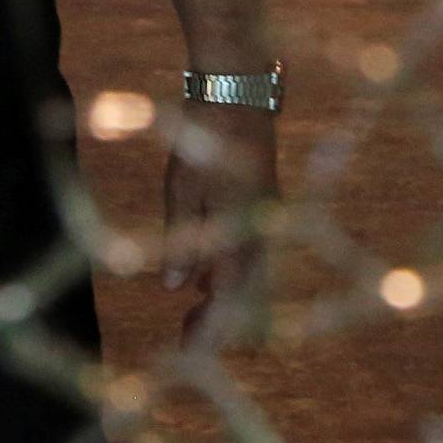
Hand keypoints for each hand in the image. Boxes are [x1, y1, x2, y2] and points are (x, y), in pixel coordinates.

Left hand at [161, 105, 278, 349]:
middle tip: (186, 338)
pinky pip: (252, 252)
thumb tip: (177, 287)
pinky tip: (205, 276)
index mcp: (243, 231)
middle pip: (250, 296)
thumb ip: (183, 241)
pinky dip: (231, 272)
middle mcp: (262, 229)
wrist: (237, 86)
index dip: (212, 331)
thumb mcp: (182, 188)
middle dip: (221, 322)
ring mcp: (266, 215)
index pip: (231, 300)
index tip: (190, 355)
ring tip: (192, 315)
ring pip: (252, 276)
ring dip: (226, 299)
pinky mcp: (263, 201)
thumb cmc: (205, 134)